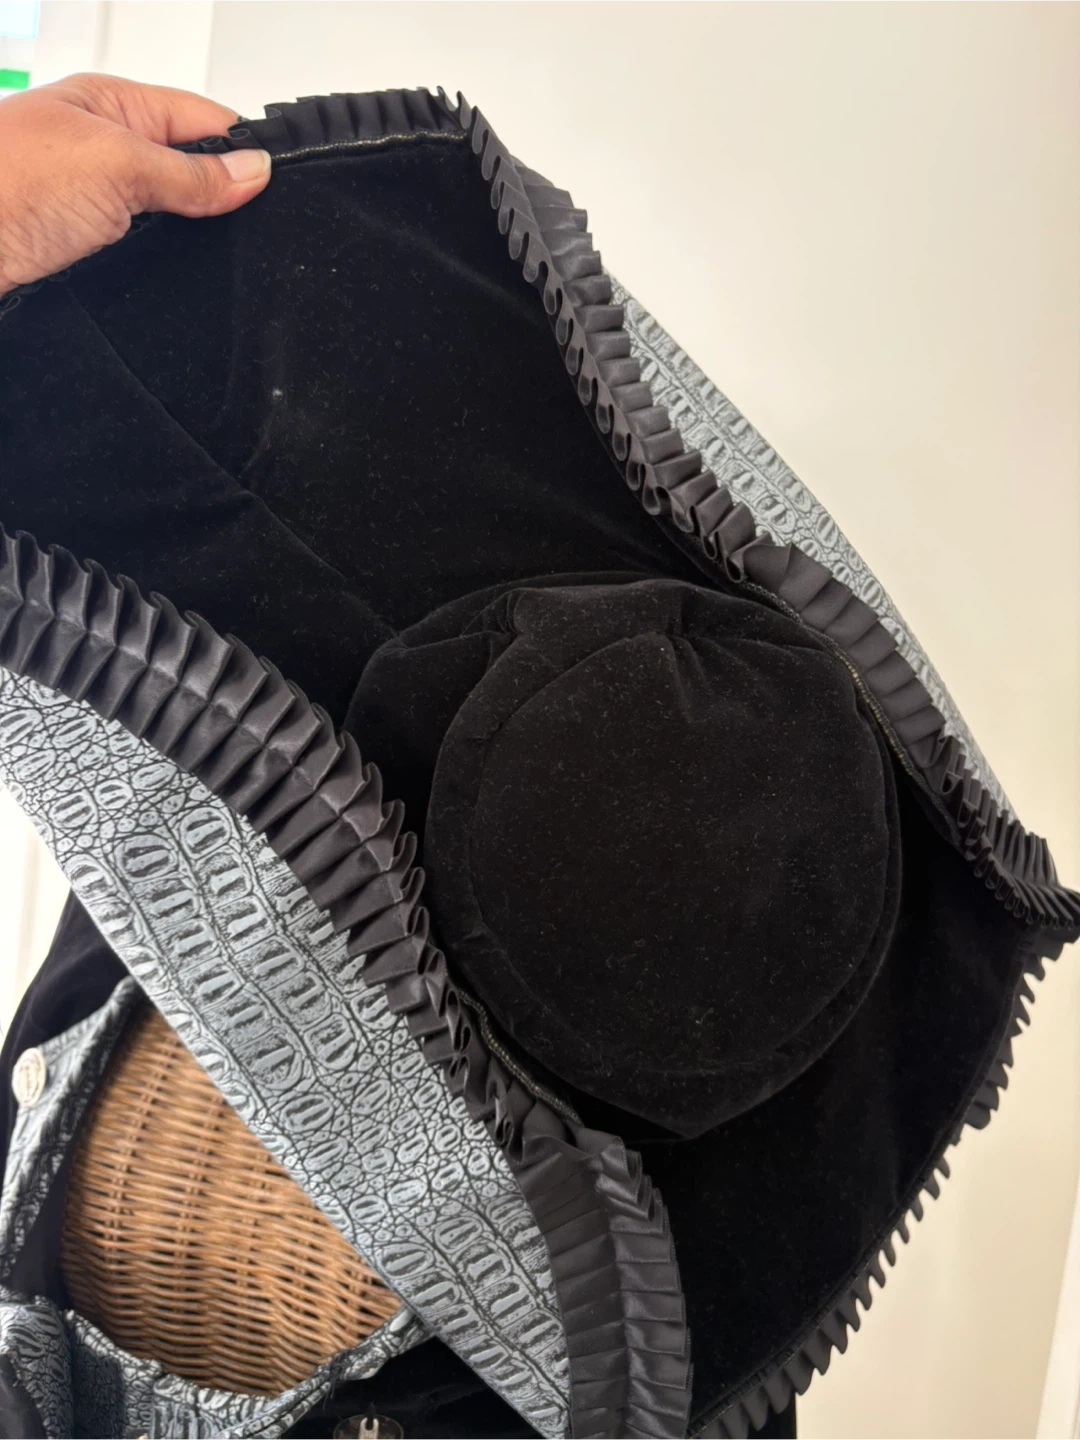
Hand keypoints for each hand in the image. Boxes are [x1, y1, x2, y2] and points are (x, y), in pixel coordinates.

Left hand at [0, 71, 270, 296]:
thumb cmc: (4, 187)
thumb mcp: (117, 164)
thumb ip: (190, 171)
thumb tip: (255, 171)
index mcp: (113, 108)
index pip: (205, 121)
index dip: (246, 150)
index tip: (282, 185)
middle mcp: (105, 154)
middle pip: (193, 174)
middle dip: (226, 201)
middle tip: (258, 232)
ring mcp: (98, 208)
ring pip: (173, 225)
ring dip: (196, 244)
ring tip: (221, 260)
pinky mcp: (90, 257)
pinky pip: (148, 263)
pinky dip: (168, 274)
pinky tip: (182, 284)